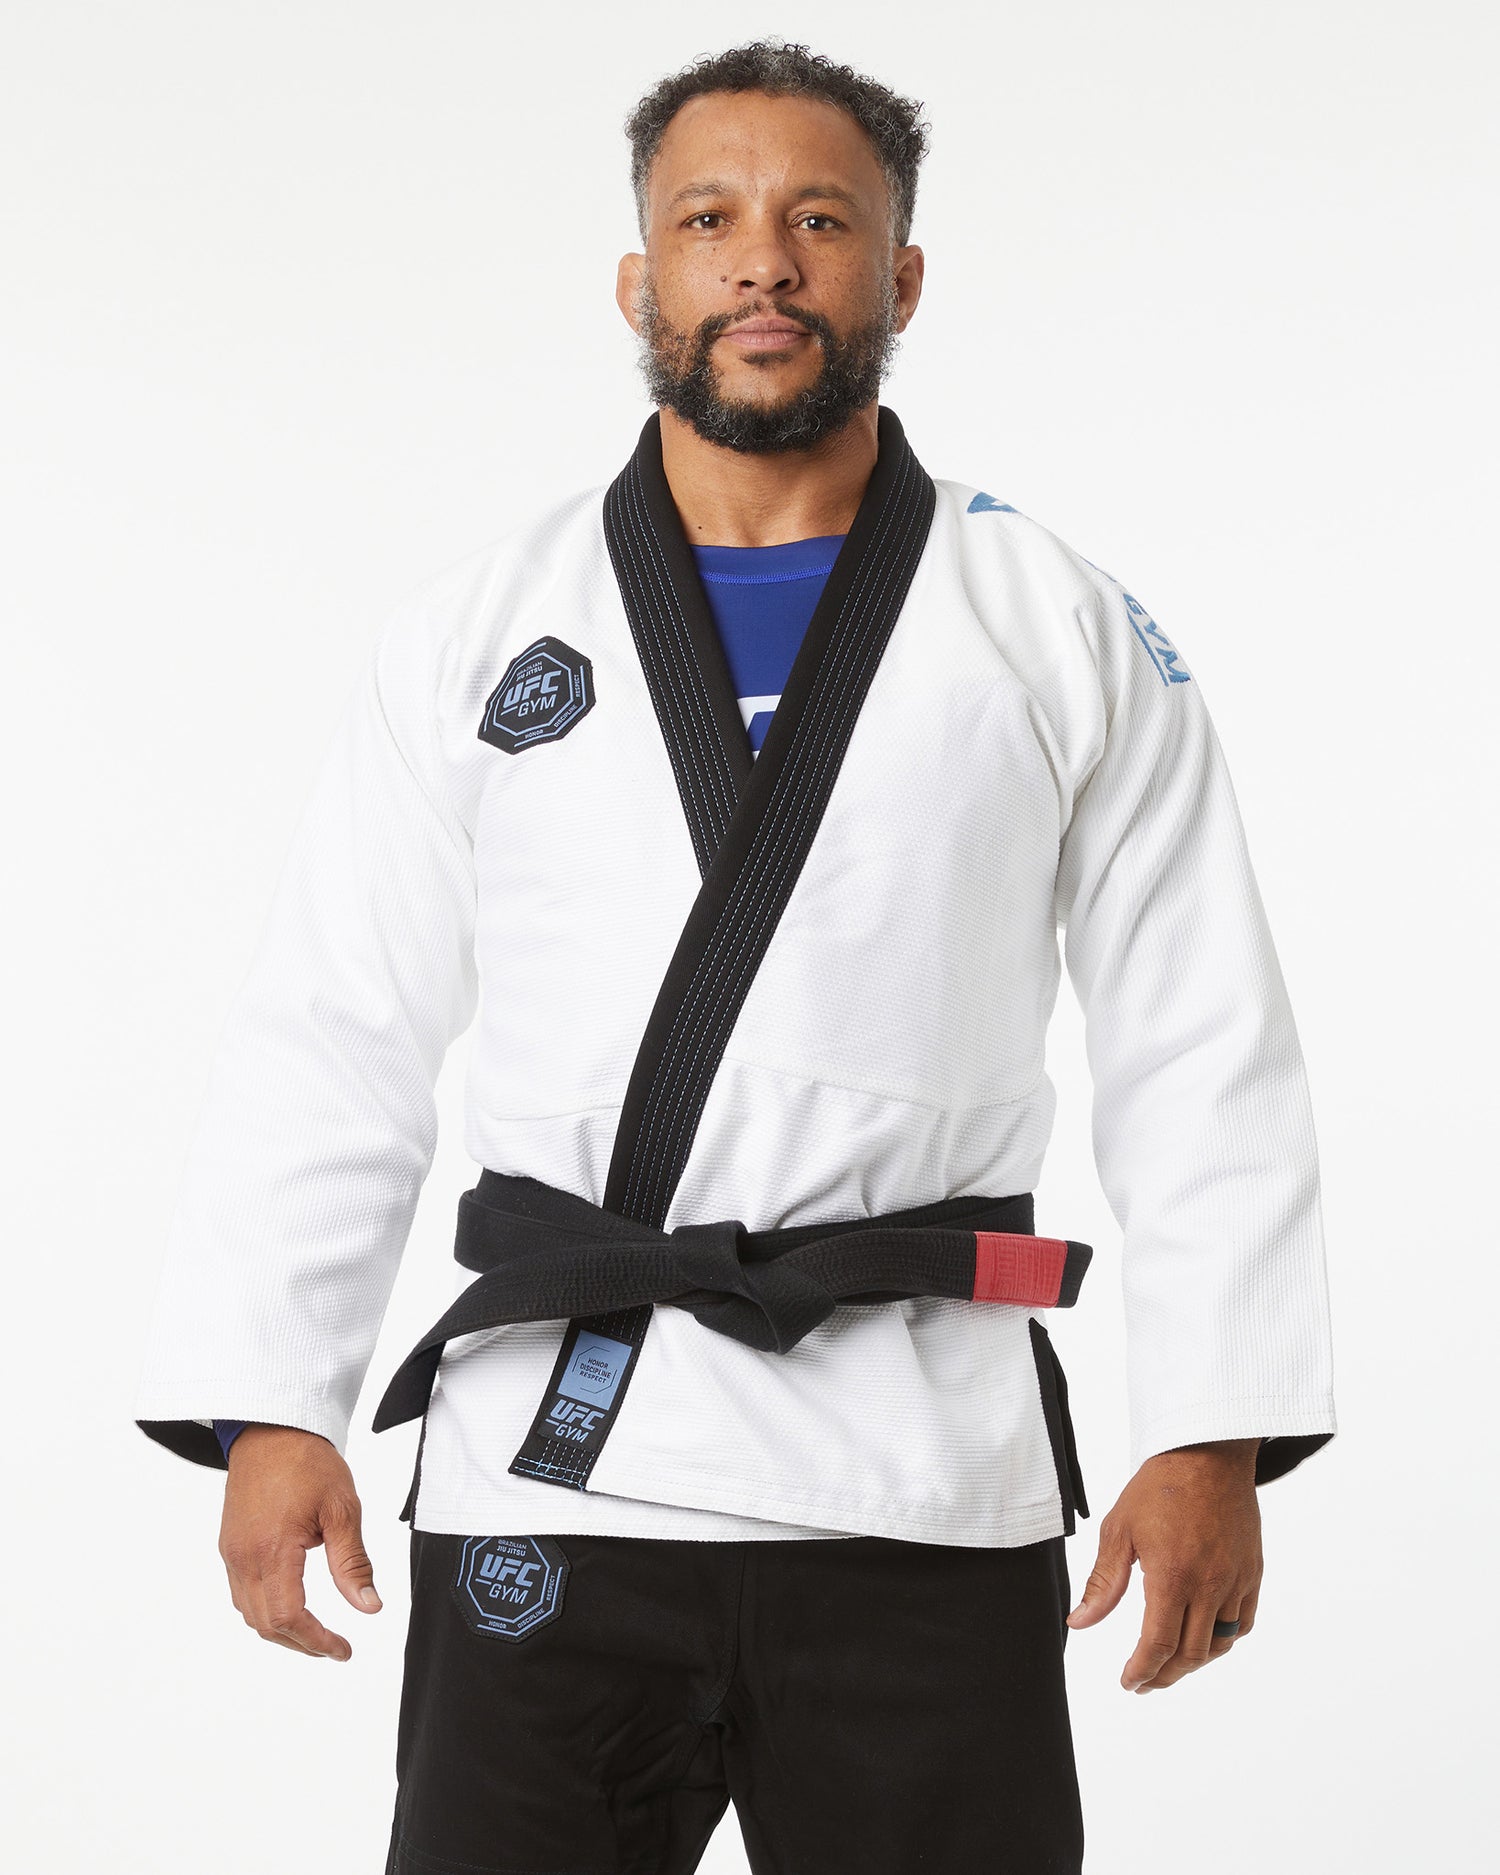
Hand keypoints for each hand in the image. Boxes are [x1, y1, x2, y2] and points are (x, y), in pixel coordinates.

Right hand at [217, 1424, 382, 1660]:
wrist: (271, 1428)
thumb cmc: (307, 1462)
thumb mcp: (342, 1510)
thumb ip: (353, 1564)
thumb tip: (369, 1607)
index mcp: (272, 1551)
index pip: (289, 1618)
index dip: (317, 1641)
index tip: (343, 1649)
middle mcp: (244, 1558)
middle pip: (266, 1624)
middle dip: (301, 1644)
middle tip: (335, 1647)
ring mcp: (232, 1553)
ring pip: (249, 1613)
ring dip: (281, 1630)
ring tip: (316, 1633)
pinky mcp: (229, 1545)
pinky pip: (241, 1593)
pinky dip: (265, 1610)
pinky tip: (290, 1604)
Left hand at [1065, 1437, 1261, 1692]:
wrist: (1207, 1454)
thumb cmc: (1159, 1487)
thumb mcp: (1119, 1530)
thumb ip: (1103, 1583)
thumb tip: (1080, 1622)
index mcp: (1172, 1577)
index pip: (1158, 1645)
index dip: (1141, 1671)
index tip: (1129, 1682)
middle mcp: (1209, 1585)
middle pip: (1190, 1654)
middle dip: (1164, 1676)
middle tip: (1145, 1680)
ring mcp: (1235, 1580)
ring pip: (1219, 1644)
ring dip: (1194, 1663)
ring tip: (1171, 1665)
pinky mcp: (1252, 1572)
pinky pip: (1243, 1622)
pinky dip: (1224, 1640)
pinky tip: (1205, 1638)